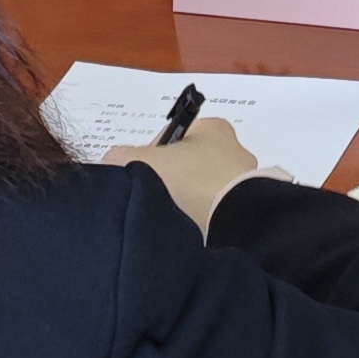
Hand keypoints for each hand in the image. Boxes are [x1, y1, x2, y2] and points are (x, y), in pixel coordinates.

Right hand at [116, 115, 272, 232]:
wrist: (234, 220)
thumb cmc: (190, 179)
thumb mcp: (142, 161)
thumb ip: (119, 157)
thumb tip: (110, 163)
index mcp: (213, 127)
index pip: (172, 138)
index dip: (151, 156)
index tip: (142, 176)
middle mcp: (233, 149)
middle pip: (188, 165)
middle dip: (170, 181)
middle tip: (155, 199)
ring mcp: (244, 180)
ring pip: (203, 191)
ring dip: (188, 203)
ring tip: (173, 218)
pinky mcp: (249, 208)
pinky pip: (217, 211)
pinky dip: (203, 220)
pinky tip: (191, 230)